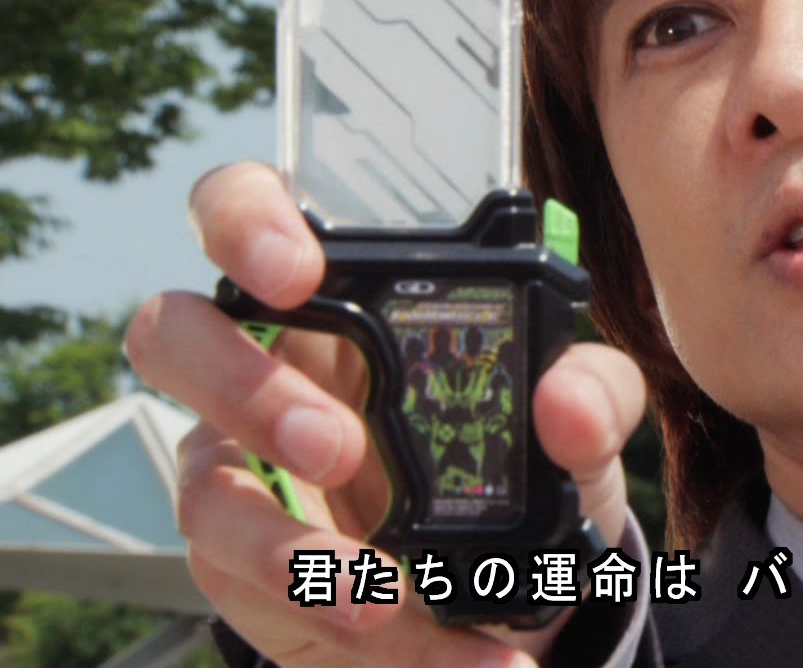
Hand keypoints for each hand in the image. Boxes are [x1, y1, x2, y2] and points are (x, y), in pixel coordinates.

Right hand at [126, 161, 646, 666]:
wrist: (515, 589)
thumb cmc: (524, 464)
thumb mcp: (579, 423)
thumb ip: (592, 393)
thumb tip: (565, 405)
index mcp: (343, 301)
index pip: (246, 214)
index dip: (246, 222)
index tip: (298, 271)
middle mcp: (269, 371)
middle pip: (173, 334)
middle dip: (242, 385)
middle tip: (335, 444)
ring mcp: (243, 470)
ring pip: (200, 487)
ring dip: (284, 541)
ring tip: (380, 589)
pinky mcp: (243, 565)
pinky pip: (254, 588)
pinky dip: (341, 621)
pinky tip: (418, 640)